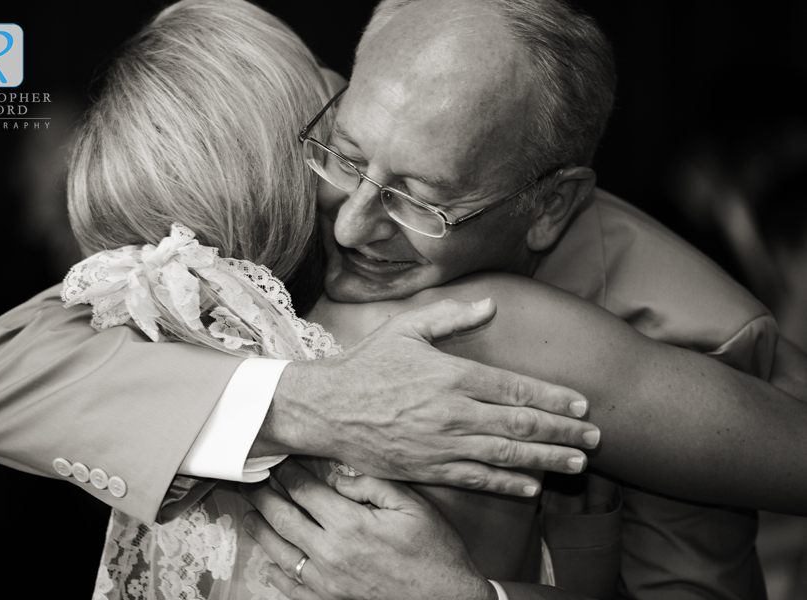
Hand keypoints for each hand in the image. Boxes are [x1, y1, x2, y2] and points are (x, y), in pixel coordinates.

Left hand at [241, 460, 496, 599]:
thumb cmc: (433, 551)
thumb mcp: (410, 505)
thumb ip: (369, 485)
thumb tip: (335, 475)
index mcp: (349, 523)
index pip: (305, 490)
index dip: (288, 473)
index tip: (278, 462)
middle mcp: (330, 553)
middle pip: (282, 517)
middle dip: (264, 495)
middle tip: (252, 481)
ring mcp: (327, 581)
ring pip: (279, 551)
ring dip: (260, 528)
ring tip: (251, 513)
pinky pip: (291, 588)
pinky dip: (275, 573)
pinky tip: (269, 562)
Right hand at [257, 299, 599, 495]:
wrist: (325, 408)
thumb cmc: (365, 365)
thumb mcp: (405, 329)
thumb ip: (451, 317)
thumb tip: (490, 305)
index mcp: (452, 374)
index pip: (516, 387)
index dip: (554, 397)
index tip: (582, 403)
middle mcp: (454, 411)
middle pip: (522, 424)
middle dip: (563, 431)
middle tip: (595, 437)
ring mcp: (442, 444)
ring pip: (507, 455)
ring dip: (548, 459)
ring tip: (577, 463)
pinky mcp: (428, 469)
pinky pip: (476, 479)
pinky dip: (508, 485)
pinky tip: (533, 487)